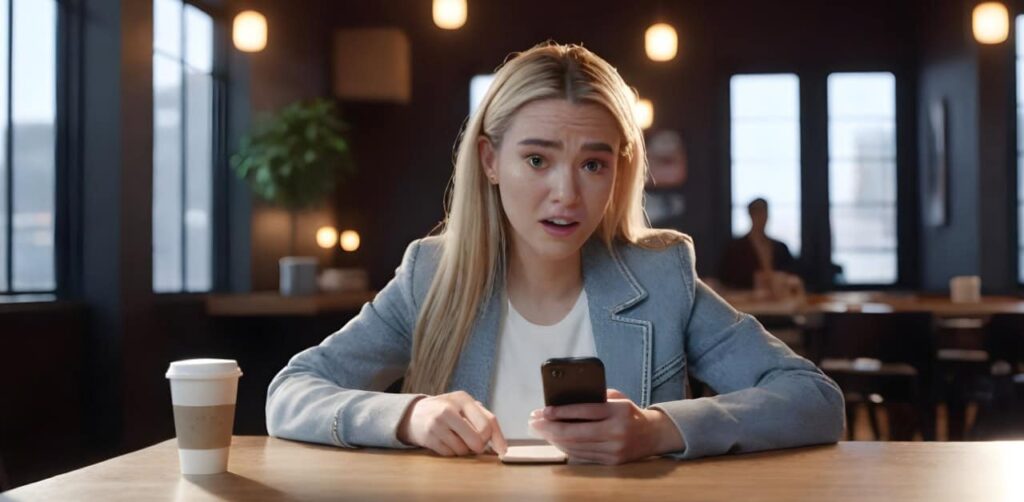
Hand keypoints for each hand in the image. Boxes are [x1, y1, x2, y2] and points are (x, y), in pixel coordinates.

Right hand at [397, 390, 507, 456]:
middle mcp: (449, 409)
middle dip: (479, 446)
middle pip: (478, 439)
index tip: (502, 450)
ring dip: (464, 449)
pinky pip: (450, 454)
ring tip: (456, 438)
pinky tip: (446, 442)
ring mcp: (437, 424)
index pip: (488, 422)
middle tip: (475, 444)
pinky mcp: (429, 437)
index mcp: (463, 399)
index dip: (497, 438)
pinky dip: (452, 452)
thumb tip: (502, 446)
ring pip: (464, 449)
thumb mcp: (464, 406)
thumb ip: (484, 418)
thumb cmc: (446, 410)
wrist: (414, 414)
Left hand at [528, 389, 683, 464]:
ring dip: (554, 439)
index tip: (543, 410)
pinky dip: (566, 448)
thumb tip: (564, 401)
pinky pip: (582, 456)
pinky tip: (555, 440)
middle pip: (575, 433)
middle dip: (550, 428)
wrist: (653, 434)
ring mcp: (614, 449)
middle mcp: (616, 432)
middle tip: (534, 422)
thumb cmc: (629, 412)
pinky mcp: (611, 461)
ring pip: (576, 447)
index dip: (561, 412)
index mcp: (618, 411)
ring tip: (541, 430)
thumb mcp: (617, 397)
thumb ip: (595, 397)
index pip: (584, 411)